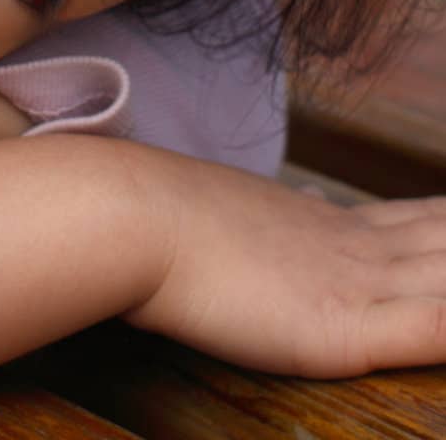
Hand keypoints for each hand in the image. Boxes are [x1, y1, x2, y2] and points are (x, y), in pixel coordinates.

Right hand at [120, 144, 445, 376]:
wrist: (133, 217)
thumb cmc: (157, 224)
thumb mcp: (222, 222)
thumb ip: (261, 232)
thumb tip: (267, 232)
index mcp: (328, 224)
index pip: (422, 221)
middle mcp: (355, 248)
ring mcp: (355, 285)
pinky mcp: (344, 331)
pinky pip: (431, 327)